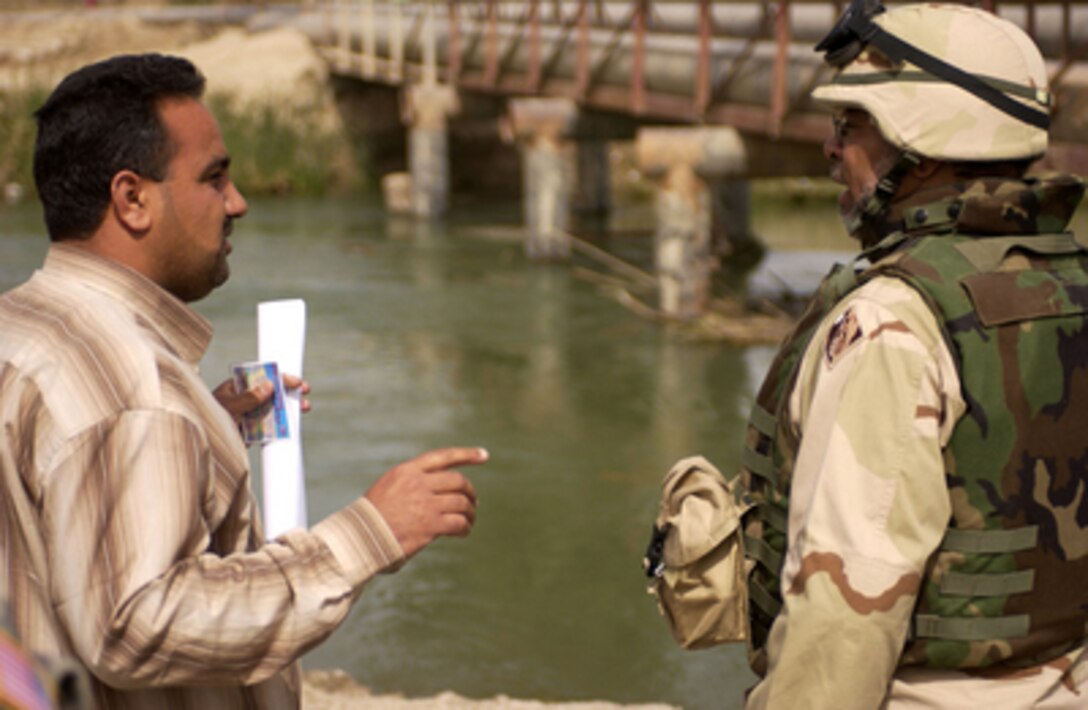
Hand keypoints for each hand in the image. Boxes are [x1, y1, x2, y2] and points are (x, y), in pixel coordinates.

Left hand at [212, 374, 310, 422]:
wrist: (201, 445)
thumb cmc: (207, 420)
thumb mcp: (228, 407)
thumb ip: (248, 397)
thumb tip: (269, 385)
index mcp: (236, 388)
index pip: (261, 378)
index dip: (280, 378)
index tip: (295, 381)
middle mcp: (244, 400)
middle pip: (271, 392)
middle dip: (288, 391)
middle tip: (305, 391)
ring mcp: (248, 416)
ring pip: (272, 409)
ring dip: (288, 408)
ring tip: (303, 408)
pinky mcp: (250, 431)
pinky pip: (268, 426)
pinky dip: (280, 426)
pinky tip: (292, 425)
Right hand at [365, 447, 489, 559]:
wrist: (358, 539)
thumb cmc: (371, 518)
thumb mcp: (388, 488)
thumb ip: (412, 484)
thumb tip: (439, 491)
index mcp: (407, 471)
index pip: (443, 456)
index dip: (467, 455)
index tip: (484, 455)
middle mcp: (418, 483)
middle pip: (458, 481)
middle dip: (470, 491)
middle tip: (473, 501)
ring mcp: (425, 504)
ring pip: (461, 503)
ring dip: (470, 512)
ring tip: (470, 520)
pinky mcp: (430, 526)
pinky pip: (458, 523)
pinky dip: (465, 528)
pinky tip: (463, 532)